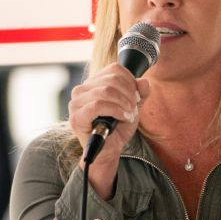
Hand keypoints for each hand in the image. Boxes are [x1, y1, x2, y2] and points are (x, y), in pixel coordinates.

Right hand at [68, 63, 149, 197]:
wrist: (109, 150)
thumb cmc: (118, 128)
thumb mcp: (134, 107)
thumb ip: (141, 93)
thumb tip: (144, 82)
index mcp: (94, 83)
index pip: (115, 69)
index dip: (131, 81)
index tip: (137, 97)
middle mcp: (82, 89)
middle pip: (112, 79)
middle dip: (129, 94)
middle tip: (134, 108)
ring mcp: (76, 102)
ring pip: (106, 91)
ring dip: (124, 103)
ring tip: (129, 114)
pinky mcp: (76, 117)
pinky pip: (98, 105)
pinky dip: (116, 110)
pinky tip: (123, 118)